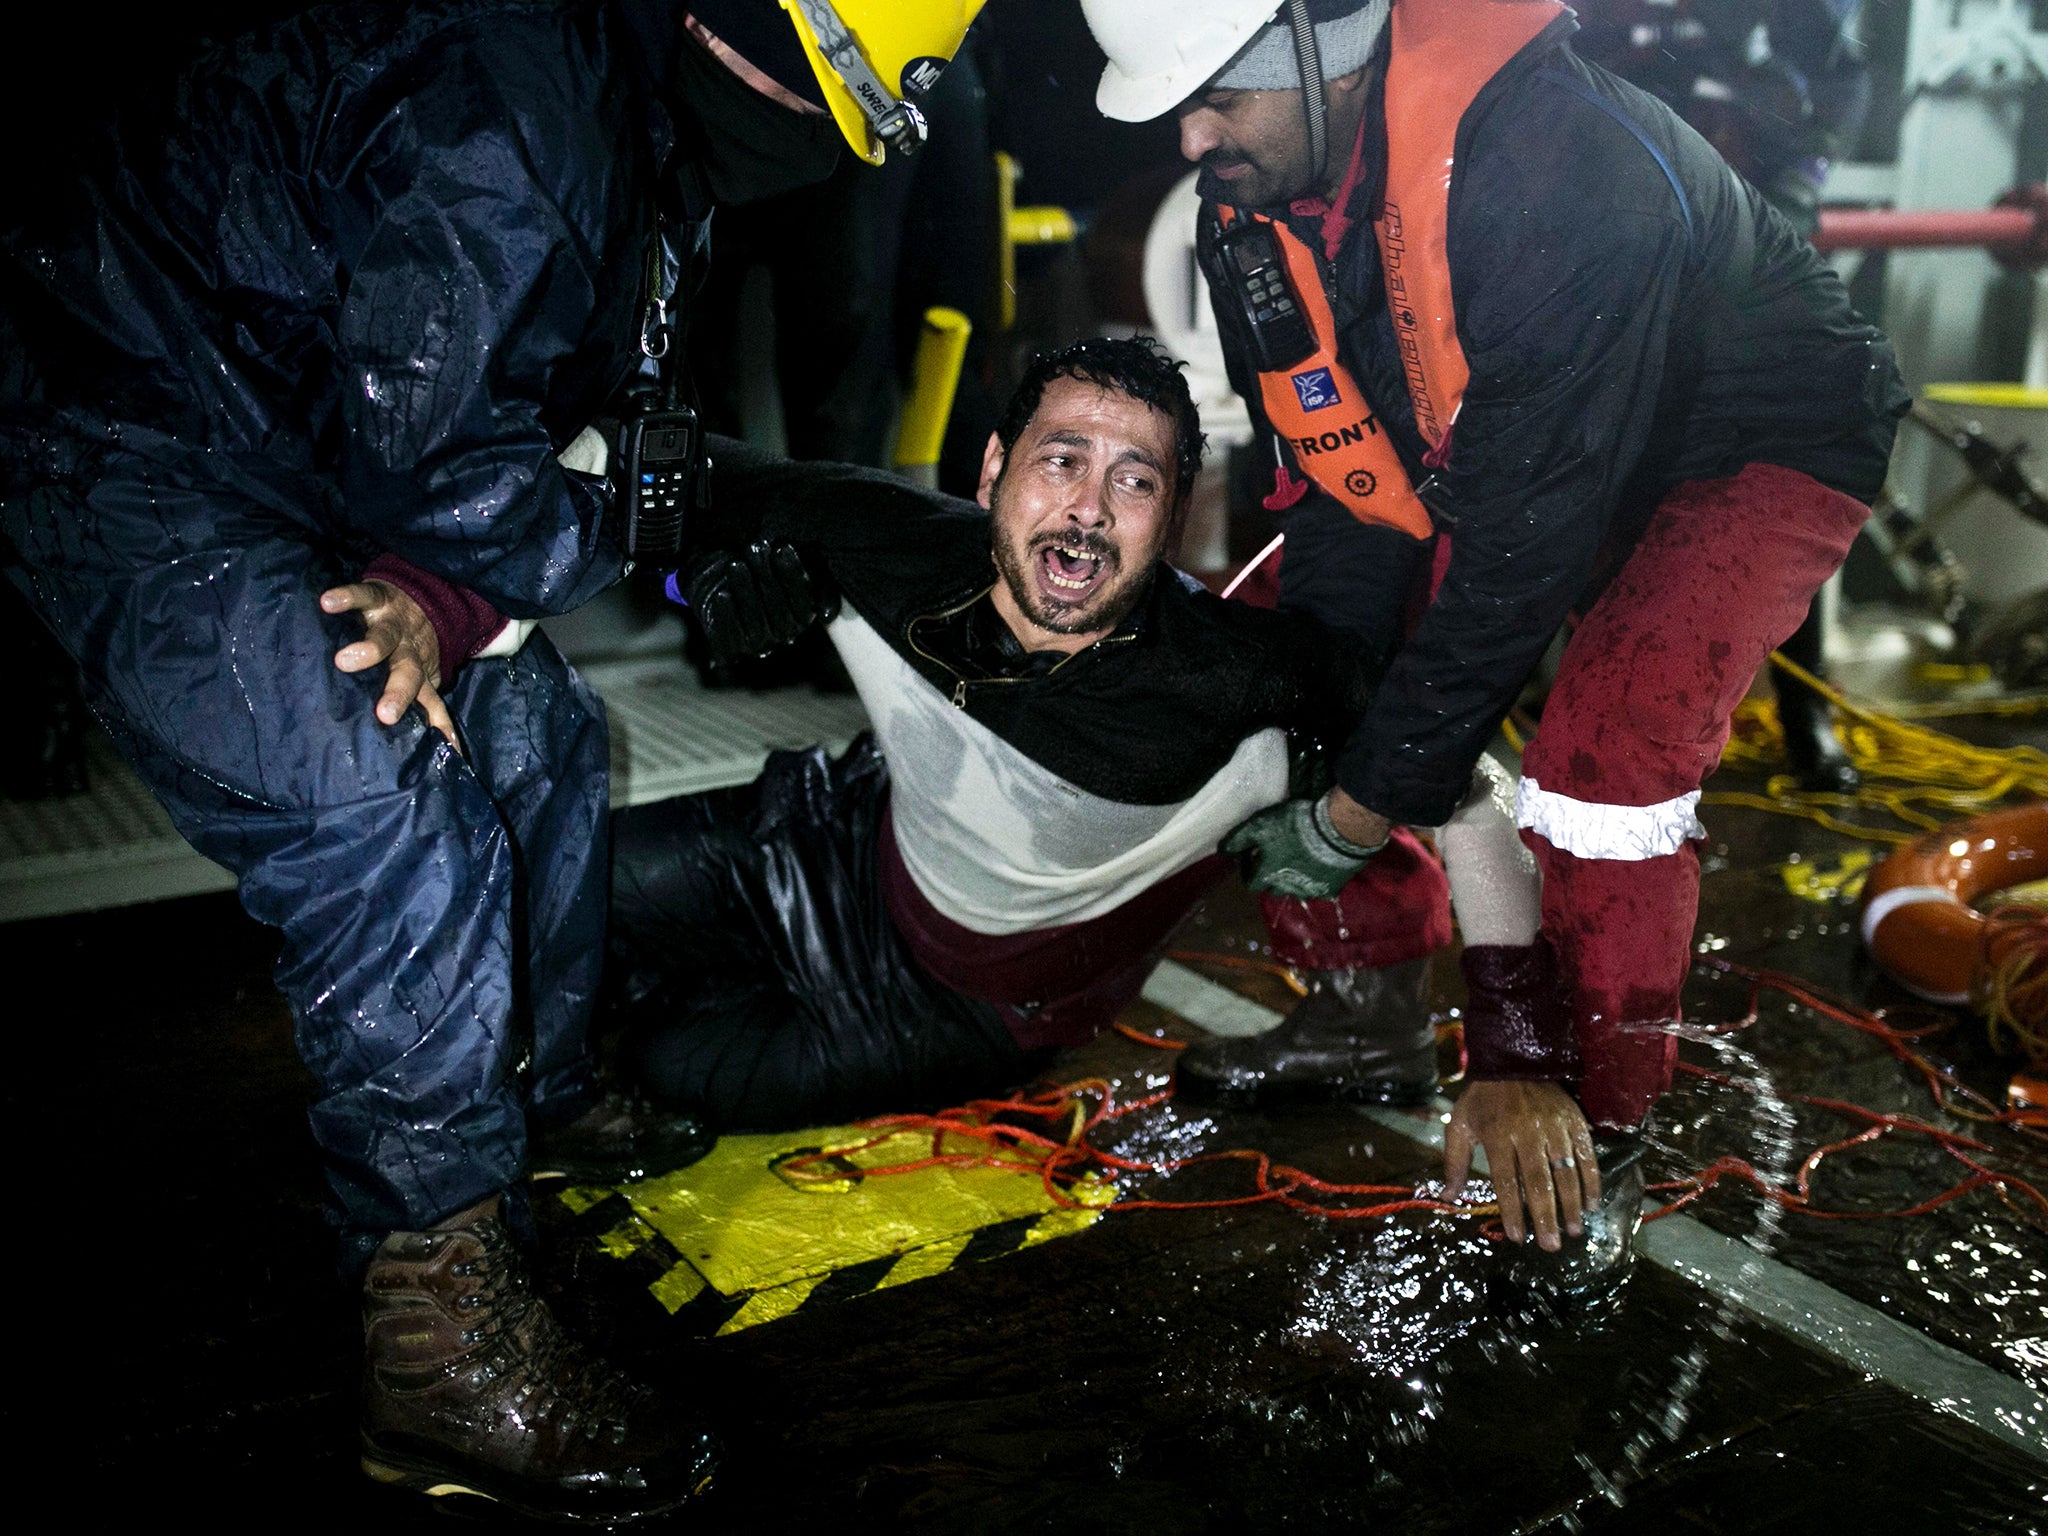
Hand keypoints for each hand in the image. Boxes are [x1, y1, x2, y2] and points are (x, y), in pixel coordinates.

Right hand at [320, 580, 460, 752]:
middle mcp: (408, 652)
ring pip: (384, 638)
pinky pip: (362, 595)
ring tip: (346, 661)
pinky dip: (347, 597)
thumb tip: (441, 754)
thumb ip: (426, 713)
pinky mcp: (378, 597)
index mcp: (419, 675)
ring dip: (370, 649)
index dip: (439, 724)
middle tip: (385, 714)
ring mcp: (393, 624)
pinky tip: (328, 603)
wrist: (419, 598)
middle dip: (398, 694)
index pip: (431, 705)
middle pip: (408, 674)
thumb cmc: (409, 651)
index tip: (444, 745)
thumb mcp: (421, 682)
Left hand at [676, 540, 832, 664]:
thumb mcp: (789, 560)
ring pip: (756, 624)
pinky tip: (722, 595)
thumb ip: (810, 564)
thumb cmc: (763, 566)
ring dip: (746, 592)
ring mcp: (759, 644)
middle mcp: (784, 633)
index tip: (781, 547)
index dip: (793, 574)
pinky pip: (732, 638)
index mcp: (803, 614)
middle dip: (766, 576)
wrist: (724, 578)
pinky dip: (727, 617)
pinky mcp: (733, 650)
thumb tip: (821, 598)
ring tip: (736, 565)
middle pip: (779, 611)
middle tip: (754, 548)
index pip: (804, 599)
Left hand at [1221, 792, 1383, 899]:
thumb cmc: (1293, 827)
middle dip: (1270, 875)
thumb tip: (1222, 850)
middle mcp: (1286, 889)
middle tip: (1276, 857)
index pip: (1250, 882)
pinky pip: (1319, 887)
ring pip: (1295, 890)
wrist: (1337, 831)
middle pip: (1272, 888)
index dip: (1248, 869)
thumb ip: (1238, 839)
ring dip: (1292, 879)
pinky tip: (1319, 865)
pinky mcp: (1330, 888)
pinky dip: (1316, 879)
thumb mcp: (1259, 826)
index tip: (1252, 855)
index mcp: (1267, 876)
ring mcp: (1309, 890)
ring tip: (1298, 861)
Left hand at [1444, 1079, 1599, 1250]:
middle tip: (1550, 1246)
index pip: (1506, 1181)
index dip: (1512, 1211)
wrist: (1512, 1059)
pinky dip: (1591, 1180)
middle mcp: (1527, 1133)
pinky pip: (1585, 1155)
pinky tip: (1593, 1203)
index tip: (1516, 1237)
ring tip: (1573, 1231)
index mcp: (1497, 1135)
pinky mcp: (1573, 1121)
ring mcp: (1553, 1127)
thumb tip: (1447, 1197)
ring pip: (1565, 1172)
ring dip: (1571, 1204)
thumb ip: (1454, 1162)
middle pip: (1538, 1182)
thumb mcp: (1460, 1125)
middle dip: (1545, 1217)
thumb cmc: (1482, 1099)